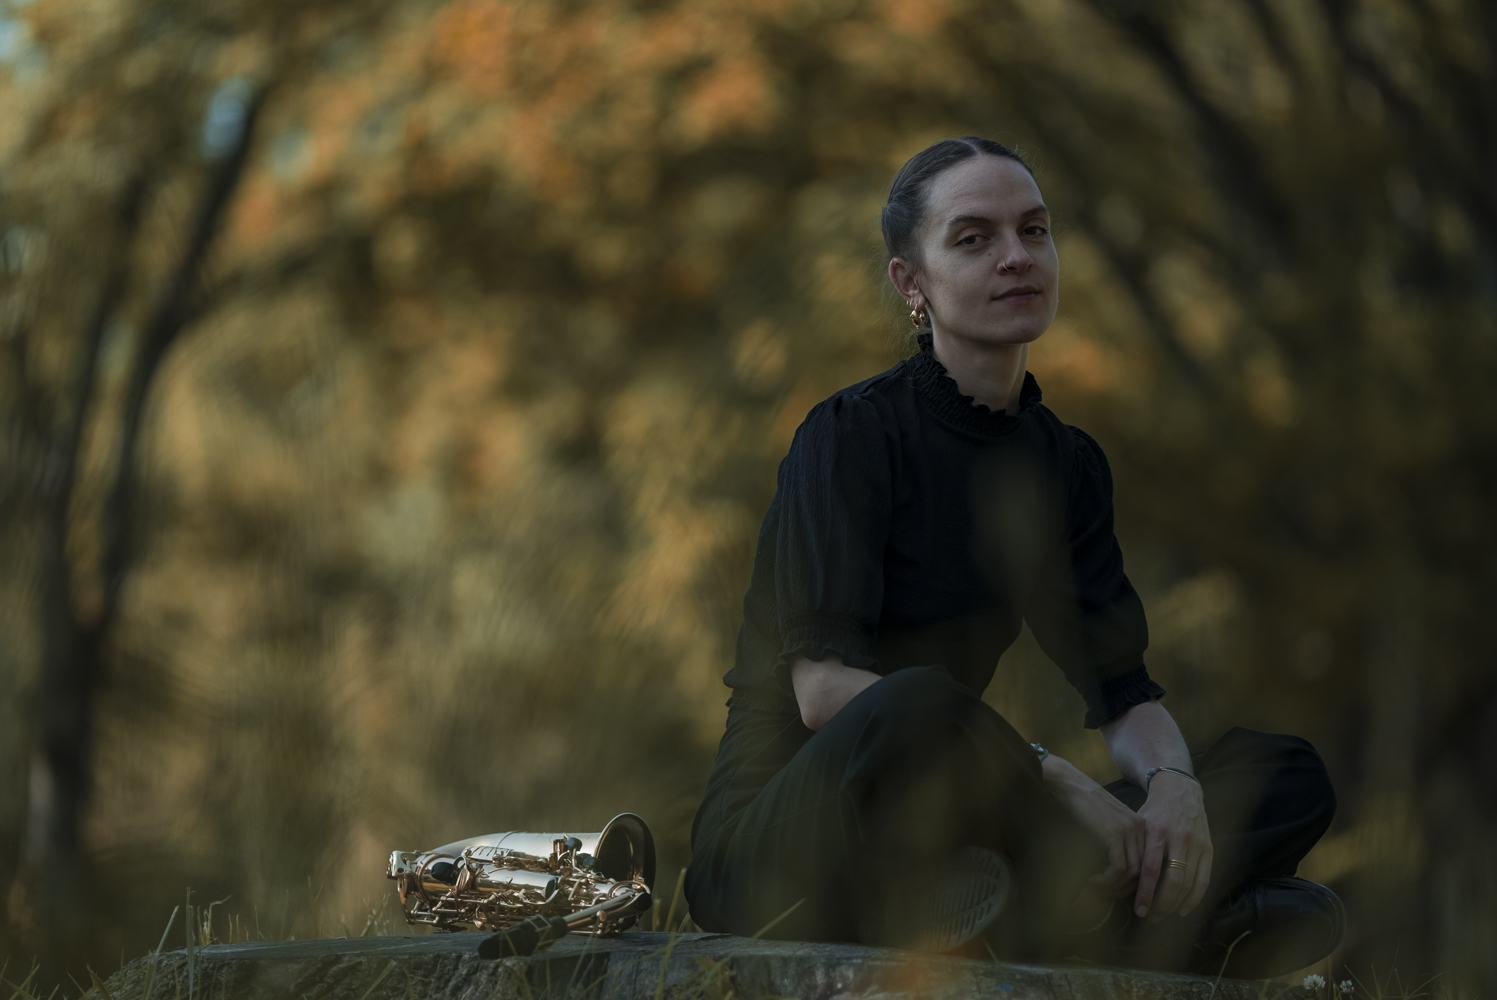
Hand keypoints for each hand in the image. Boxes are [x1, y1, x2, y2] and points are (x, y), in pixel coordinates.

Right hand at [1041, 756, 1144, 897]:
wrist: (1069, 785)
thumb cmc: (1081, 805)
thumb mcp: (1105, 824)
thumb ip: (1115, 844)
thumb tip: (1114, 875)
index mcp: (1139, 826)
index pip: (1145, 863)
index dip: (1132, 881)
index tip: (1115, 890)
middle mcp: (1139, 828)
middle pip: (1142, 871)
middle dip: (1124, 888)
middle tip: (1105, 894)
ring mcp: (1128, 830)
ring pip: (1132, 873)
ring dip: (1114, 886)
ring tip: (1095, 886)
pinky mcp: (1114, 834)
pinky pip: (1119, 868)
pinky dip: (1107, 879)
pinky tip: (1092, 879)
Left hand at [1132, 772, 1211, 921]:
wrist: (1180, 790)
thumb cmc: (1154, 811)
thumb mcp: (1139, 824)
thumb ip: (1135, 849)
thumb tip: (1123, 881)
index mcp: (1157, 831)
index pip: (1151, 869)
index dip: (1146, 893)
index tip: (1138, 910)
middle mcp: (1179, 838)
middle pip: (1173, 880)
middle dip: (1162, 904)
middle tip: (1150, 918)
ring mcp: (1197, 843)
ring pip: (1190, 883)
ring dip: (1176, 904)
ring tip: (1163, 916)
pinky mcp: (1209, 848)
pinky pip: (1204, 880)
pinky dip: (1195, 898)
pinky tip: (1183, 909)